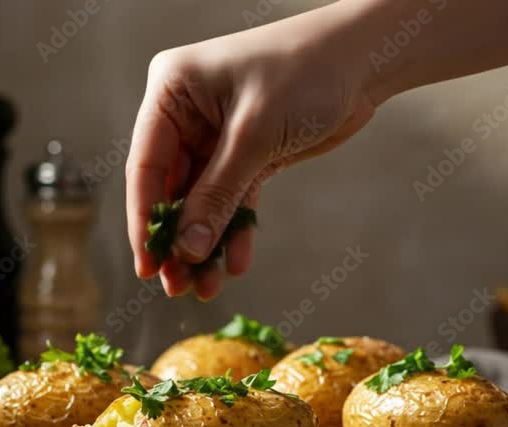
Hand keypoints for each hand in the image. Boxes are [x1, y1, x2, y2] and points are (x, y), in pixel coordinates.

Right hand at [125, 1, 377, 299]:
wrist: (363, 59)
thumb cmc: (305, 72)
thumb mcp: (254, 136)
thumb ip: (217, 194)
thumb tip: (186, 248)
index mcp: (172, 91)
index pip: (146, 164)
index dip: (144, 219)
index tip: (147, 266)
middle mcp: (187, 113)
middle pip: (171, 189)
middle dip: (177, 239)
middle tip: (176, 287)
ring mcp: (216, 135)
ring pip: (202, 201)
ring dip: (205, 243)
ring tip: (206, 287)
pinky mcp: (248, 152)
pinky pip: (233, 199)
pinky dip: (234, 229)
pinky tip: (236, 263)